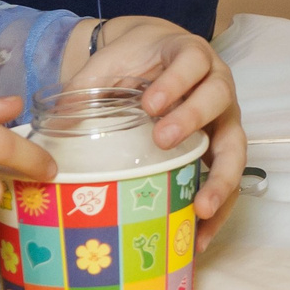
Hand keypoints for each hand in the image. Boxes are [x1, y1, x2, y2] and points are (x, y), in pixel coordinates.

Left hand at [67, 17, 247, 244]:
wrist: (157, 55)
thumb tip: (53, 128)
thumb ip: (86, 86)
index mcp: (191, 55)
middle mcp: (216, 83)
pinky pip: (228, 177)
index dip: (176, 82)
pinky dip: (220, 205)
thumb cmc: (136, 59)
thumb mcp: (110, 62)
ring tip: (201, 208)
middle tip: (163, 140)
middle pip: (219, 97)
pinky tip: (201, 234)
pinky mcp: (221, 146)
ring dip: (221, 178)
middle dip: (193, 119)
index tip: (149, 104)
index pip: (193, 62)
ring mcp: (223, 117)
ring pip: (235, 144)